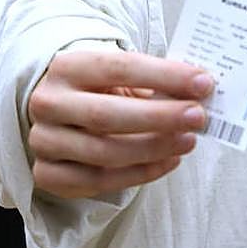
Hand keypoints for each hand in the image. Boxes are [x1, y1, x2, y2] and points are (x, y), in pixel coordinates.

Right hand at [27, 50, 213, 198]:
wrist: (62, 113)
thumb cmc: (103, 89)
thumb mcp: (124, 75)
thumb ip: (156, 81)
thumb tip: (201, 90)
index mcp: (67, 66)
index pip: (119, 67)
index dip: (164, 76)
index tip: (203, 83)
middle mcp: (48, 103)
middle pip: (106, 115)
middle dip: (160, 117)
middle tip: (198, 117)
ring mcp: (43, 141)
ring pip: (104, 152)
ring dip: (154, 148)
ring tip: (188, 140)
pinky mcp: (47, 174)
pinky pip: (99, 181)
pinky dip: (141, 173)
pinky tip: (170, 161)